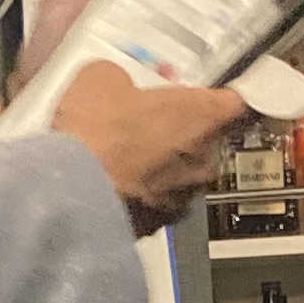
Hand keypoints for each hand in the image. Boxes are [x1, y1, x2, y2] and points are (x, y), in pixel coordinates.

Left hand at [17, 0, 303, 86]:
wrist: (44, 114)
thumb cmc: (52, 54)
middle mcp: (172, 27)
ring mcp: (184, 65)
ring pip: (236, 36)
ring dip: (269, 18)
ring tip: (293, 0)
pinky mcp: (187, 101)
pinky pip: (226, 83)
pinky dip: (254, 72)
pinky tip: (272, 57)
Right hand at [55, 58, 247, 234]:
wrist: (67, 194)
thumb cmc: (93, 133)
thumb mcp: (101, 78)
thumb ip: (126, 79)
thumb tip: (119, 85)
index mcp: (202, 114)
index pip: (236, 101)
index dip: (221, 96)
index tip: (211, 93)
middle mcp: (204, 158)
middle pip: (206, 138)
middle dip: (181, 130)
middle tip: (148, 119)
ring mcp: (185, 195)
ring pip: (183, 172)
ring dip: (163, 163)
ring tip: (125, 155)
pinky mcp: (161, 223)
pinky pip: (159, 200)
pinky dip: (144, 191)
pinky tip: (116, 182)